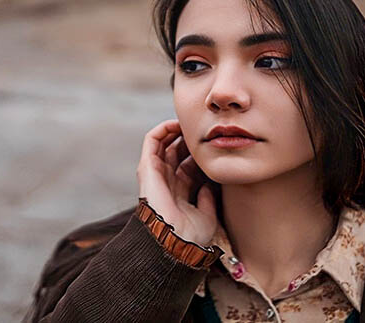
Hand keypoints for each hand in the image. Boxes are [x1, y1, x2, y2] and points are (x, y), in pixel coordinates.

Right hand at [137, 119, 217, 245]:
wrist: (173, 241)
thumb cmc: (190, 235)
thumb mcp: (206, 216)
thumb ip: (208, 199)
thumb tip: (210, 185)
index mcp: (180, 193)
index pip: (189, 166)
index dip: (201, 154)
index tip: (216, 145)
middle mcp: (166, 182)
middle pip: (177, 152)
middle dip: (190, 140)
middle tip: (206, 130)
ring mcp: (156, 174)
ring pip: (164, 143)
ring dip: (177, 131)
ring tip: (192, 123)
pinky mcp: (147, 167)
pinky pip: (151, 140)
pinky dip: (163, 128)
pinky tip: (178, 124)